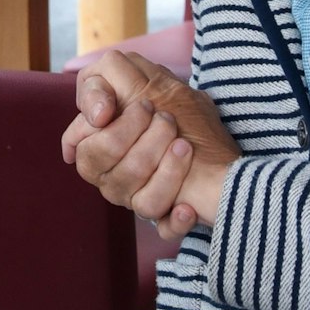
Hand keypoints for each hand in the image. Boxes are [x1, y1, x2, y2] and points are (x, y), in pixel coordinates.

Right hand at [61, 51, 239, 236]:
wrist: (233, 157)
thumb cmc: (189, 119)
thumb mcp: (153, 85)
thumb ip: (112, 81)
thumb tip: (97, 113)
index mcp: (105, 147)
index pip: (77, 141)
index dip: (91, 124)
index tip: (109, 112)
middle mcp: (117, 176)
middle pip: (97, 162)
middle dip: (129, 132)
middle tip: (162, 118)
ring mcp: (140, 199)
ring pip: (129, 192)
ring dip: (160, 163)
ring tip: (182, 144)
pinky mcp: (169, 218)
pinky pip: (162, 228)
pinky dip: (174, 218)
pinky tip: (186, 206)